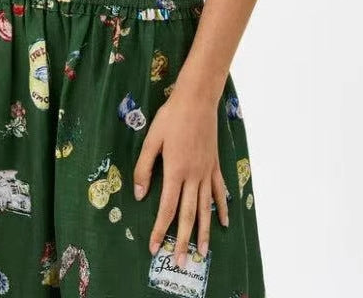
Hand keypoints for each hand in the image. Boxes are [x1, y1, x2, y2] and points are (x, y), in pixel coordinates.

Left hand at [132, 88, 228, 265]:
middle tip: (181, 262)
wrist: (197, 100)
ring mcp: (207, 172)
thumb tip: (139, 194)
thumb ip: (143, 167)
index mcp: (175, 171)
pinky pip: (219, 191)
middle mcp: (193, 176)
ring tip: (203, 253)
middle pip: (189, 214)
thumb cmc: (171, 117)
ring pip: (206, 208)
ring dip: (204, 232)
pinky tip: (223, 223)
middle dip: (183, 240)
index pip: (166, 208)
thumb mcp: (151, 139)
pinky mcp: (215, 165)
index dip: (160, 229)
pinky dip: (222, 208)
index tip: (154, 247)